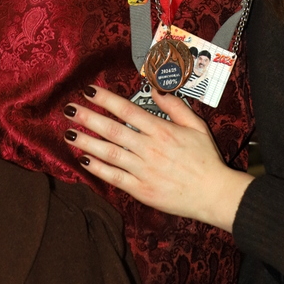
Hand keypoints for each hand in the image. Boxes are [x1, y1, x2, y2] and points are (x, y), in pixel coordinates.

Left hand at [63, 86, 252, 232]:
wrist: (213, 193)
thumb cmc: (206, 159)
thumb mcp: (196, 125)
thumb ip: (175, 107)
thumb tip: (156, 90)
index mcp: (162, 130)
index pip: (128, 110)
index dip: (107, 100)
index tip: (90, 91)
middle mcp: (149, 148)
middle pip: (113, 130)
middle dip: (89, 118)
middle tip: (70, 109)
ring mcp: (143, 170)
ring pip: (109, 153)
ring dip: (87, 142)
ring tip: (69, 133)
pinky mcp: (141, 190)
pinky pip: (115, 177)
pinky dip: (98, 169)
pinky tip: (84, 160)